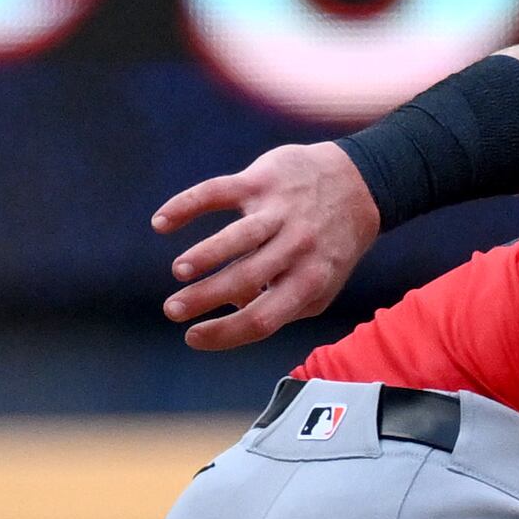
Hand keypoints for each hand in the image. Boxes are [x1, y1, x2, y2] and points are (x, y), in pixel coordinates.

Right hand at [153, 141, 380, 350]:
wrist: (357, 184)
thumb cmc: (328, 245)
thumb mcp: (320, 284)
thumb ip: (283, 305)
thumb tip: (234, 311)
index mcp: (309, 281)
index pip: (262, 318)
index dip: (225, 334)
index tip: (192, 338)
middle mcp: (296, 247)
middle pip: (244, 279)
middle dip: (204, 297)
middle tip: (172, 310)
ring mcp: (278, 212)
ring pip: (237, 237)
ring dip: (204, 255)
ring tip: (180, 272)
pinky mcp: (261, 180)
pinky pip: (217, 192)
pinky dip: (186, 206)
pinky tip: (162, 223)